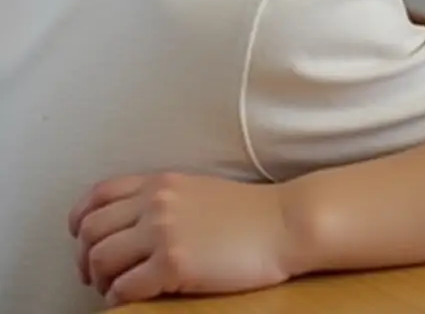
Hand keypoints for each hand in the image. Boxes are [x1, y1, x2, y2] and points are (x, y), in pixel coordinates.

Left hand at [69, 173, 292, 306]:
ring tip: (116, 290)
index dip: (80, 221)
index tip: (82, 241)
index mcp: (162, 183)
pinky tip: (134, 301)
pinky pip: (125, 288)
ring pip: (99, 260)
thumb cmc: (250, 213)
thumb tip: (135, 226)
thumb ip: (166, 200)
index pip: (98, 195)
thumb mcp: (200, 190)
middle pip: (91, 231)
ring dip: (101, 282)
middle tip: (97, 277)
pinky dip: (120, 299)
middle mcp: (156, 202)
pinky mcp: (174, 265)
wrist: (285, 224)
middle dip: (85, 259)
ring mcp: (164, 232)